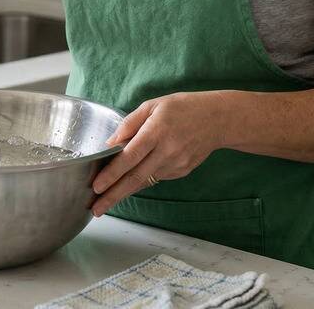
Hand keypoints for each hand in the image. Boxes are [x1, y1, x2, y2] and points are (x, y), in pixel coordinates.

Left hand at [90, 92, 225, 216]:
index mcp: (156, 132)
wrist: (217, 120)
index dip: (112, 174)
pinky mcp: (181, 172)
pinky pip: (155, 178)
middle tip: (96, 209)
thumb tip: (111, 142)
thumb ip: (130, 123)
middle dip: (113, 195)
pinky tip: (128, 184)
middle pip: (135, 178)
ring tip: (104, 202)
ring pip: (144, 182)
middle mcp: (166, 151)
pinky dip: (140, 182)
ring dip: (123, 192)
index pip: (130, 157)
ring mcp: (176, 164)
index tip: (97, 186)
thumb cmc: (182, 108)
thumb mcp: (153, 105)